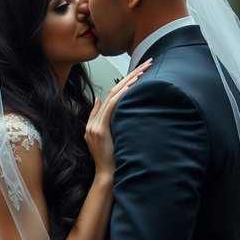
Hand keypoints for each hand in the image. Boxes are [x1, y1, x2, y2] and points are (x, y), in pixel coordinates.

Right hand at [84, 59, 152, 174]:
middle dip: (131, 76)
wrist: (105, 174)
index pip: (110, 96)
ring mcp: (95, 125)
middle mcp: (93, 121)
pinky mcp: (101, 130)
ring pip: (114, 95)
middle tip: (146, 64)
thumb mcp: (104, 138)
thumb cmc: (110, 159)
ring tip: (143, 70)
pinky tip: (133, 85)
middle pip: (113, 91)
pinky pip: (112, 106)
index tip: (139, 73)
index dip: (125, 82)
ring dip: (130, 81)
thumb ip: (100, 119)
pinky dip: (123, 94)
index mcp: (94, 122)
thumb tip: (99, 99)